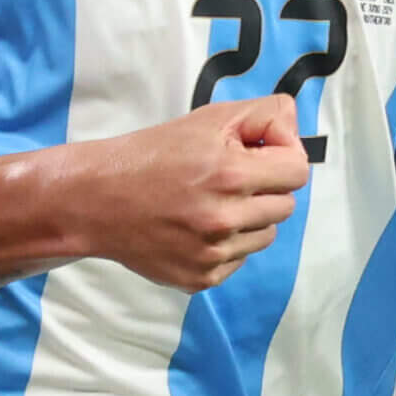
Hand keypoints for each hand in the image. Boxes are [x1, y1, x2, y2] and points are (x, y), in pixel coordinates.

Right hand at [80, 95, 311, 291]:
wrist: (98, 200)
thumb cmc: (155, 153)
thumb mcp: (210, 119)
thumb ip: (265, 116)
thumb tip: (296, 136)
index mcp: (229, 174)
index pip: (297, 171)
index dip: (282, 157)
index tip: (259, 155)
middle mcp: (224, 219)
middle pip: (285, 205)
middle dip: (266, 188)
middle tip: (231, 179)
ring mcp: (212, 254)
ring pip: (266, 235)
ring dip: (249, 219)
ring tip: (212, 203)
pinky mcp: (201, 279)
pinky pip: (240, 259)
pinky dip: (227, 245)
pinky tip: (197, 228)